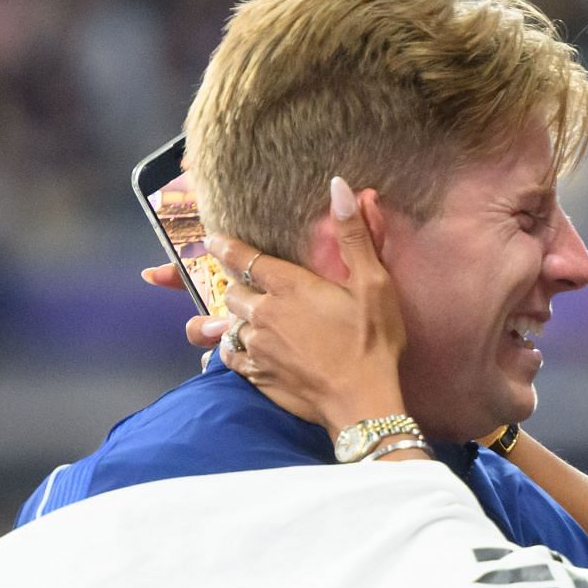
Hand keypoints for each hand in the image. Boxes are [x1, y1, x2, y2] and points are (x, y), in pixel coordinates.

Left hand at [189, 178, 413, 434]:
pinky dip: (233, 351)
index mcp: (289, 286)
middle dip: (239, 287)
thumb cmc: (372, 342)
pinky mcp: (258, 377)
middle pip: (233, 292)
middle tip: (247, 286)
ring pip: (230, 325)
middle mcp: (264, 314)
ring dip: (236, 320)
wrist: (363, 402)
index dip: (225, 247)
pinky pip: (231, 358)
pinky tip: (244, 351)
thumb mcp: (374, 284)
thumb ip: (353, 235)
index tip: (213, 240)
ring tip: (246, 320)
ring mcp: (257, 347)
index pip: (243, 258)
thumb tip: (338, 185)